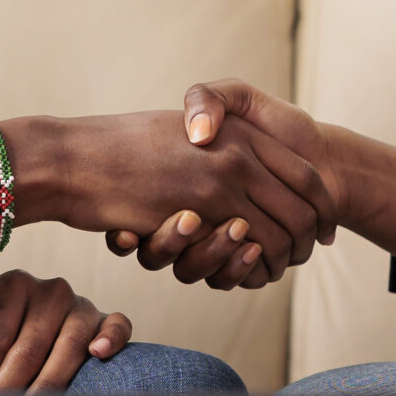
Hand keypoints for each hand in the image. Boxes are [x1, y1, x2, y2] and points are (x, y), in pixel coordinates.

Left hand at [0, 270, 131, 393]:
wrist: (19, 335)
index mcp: (11, 286)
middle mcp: (49, 289)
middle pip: (30, 345)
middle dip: (8, 387)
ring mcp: (81, 304)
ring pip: (69, 344)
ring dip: (48, 383)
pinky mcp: (106, 320)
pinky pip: (117, 325)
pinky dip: (111, 338)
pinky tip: (98, 354)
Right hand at [7, 110, 332, 287]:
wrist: (72, 158)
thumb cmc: (114, 149)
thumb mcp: (174, 133)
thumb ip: (211, 141)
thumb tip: (233, 166)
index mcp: (238, 128)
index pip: (305, 173)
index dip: (322, 205)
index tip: (323, 228)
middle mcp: (239, 149)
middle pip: (305, 206)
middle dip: (308, 240)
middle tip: (300, 258)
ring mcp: (222, 176)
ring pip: (280, 232)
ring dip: (280, 258)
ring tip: (272, 267)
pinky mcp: (201, 206)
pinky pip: (247, 247)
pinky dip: (251, 266)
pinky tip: (244, 266)